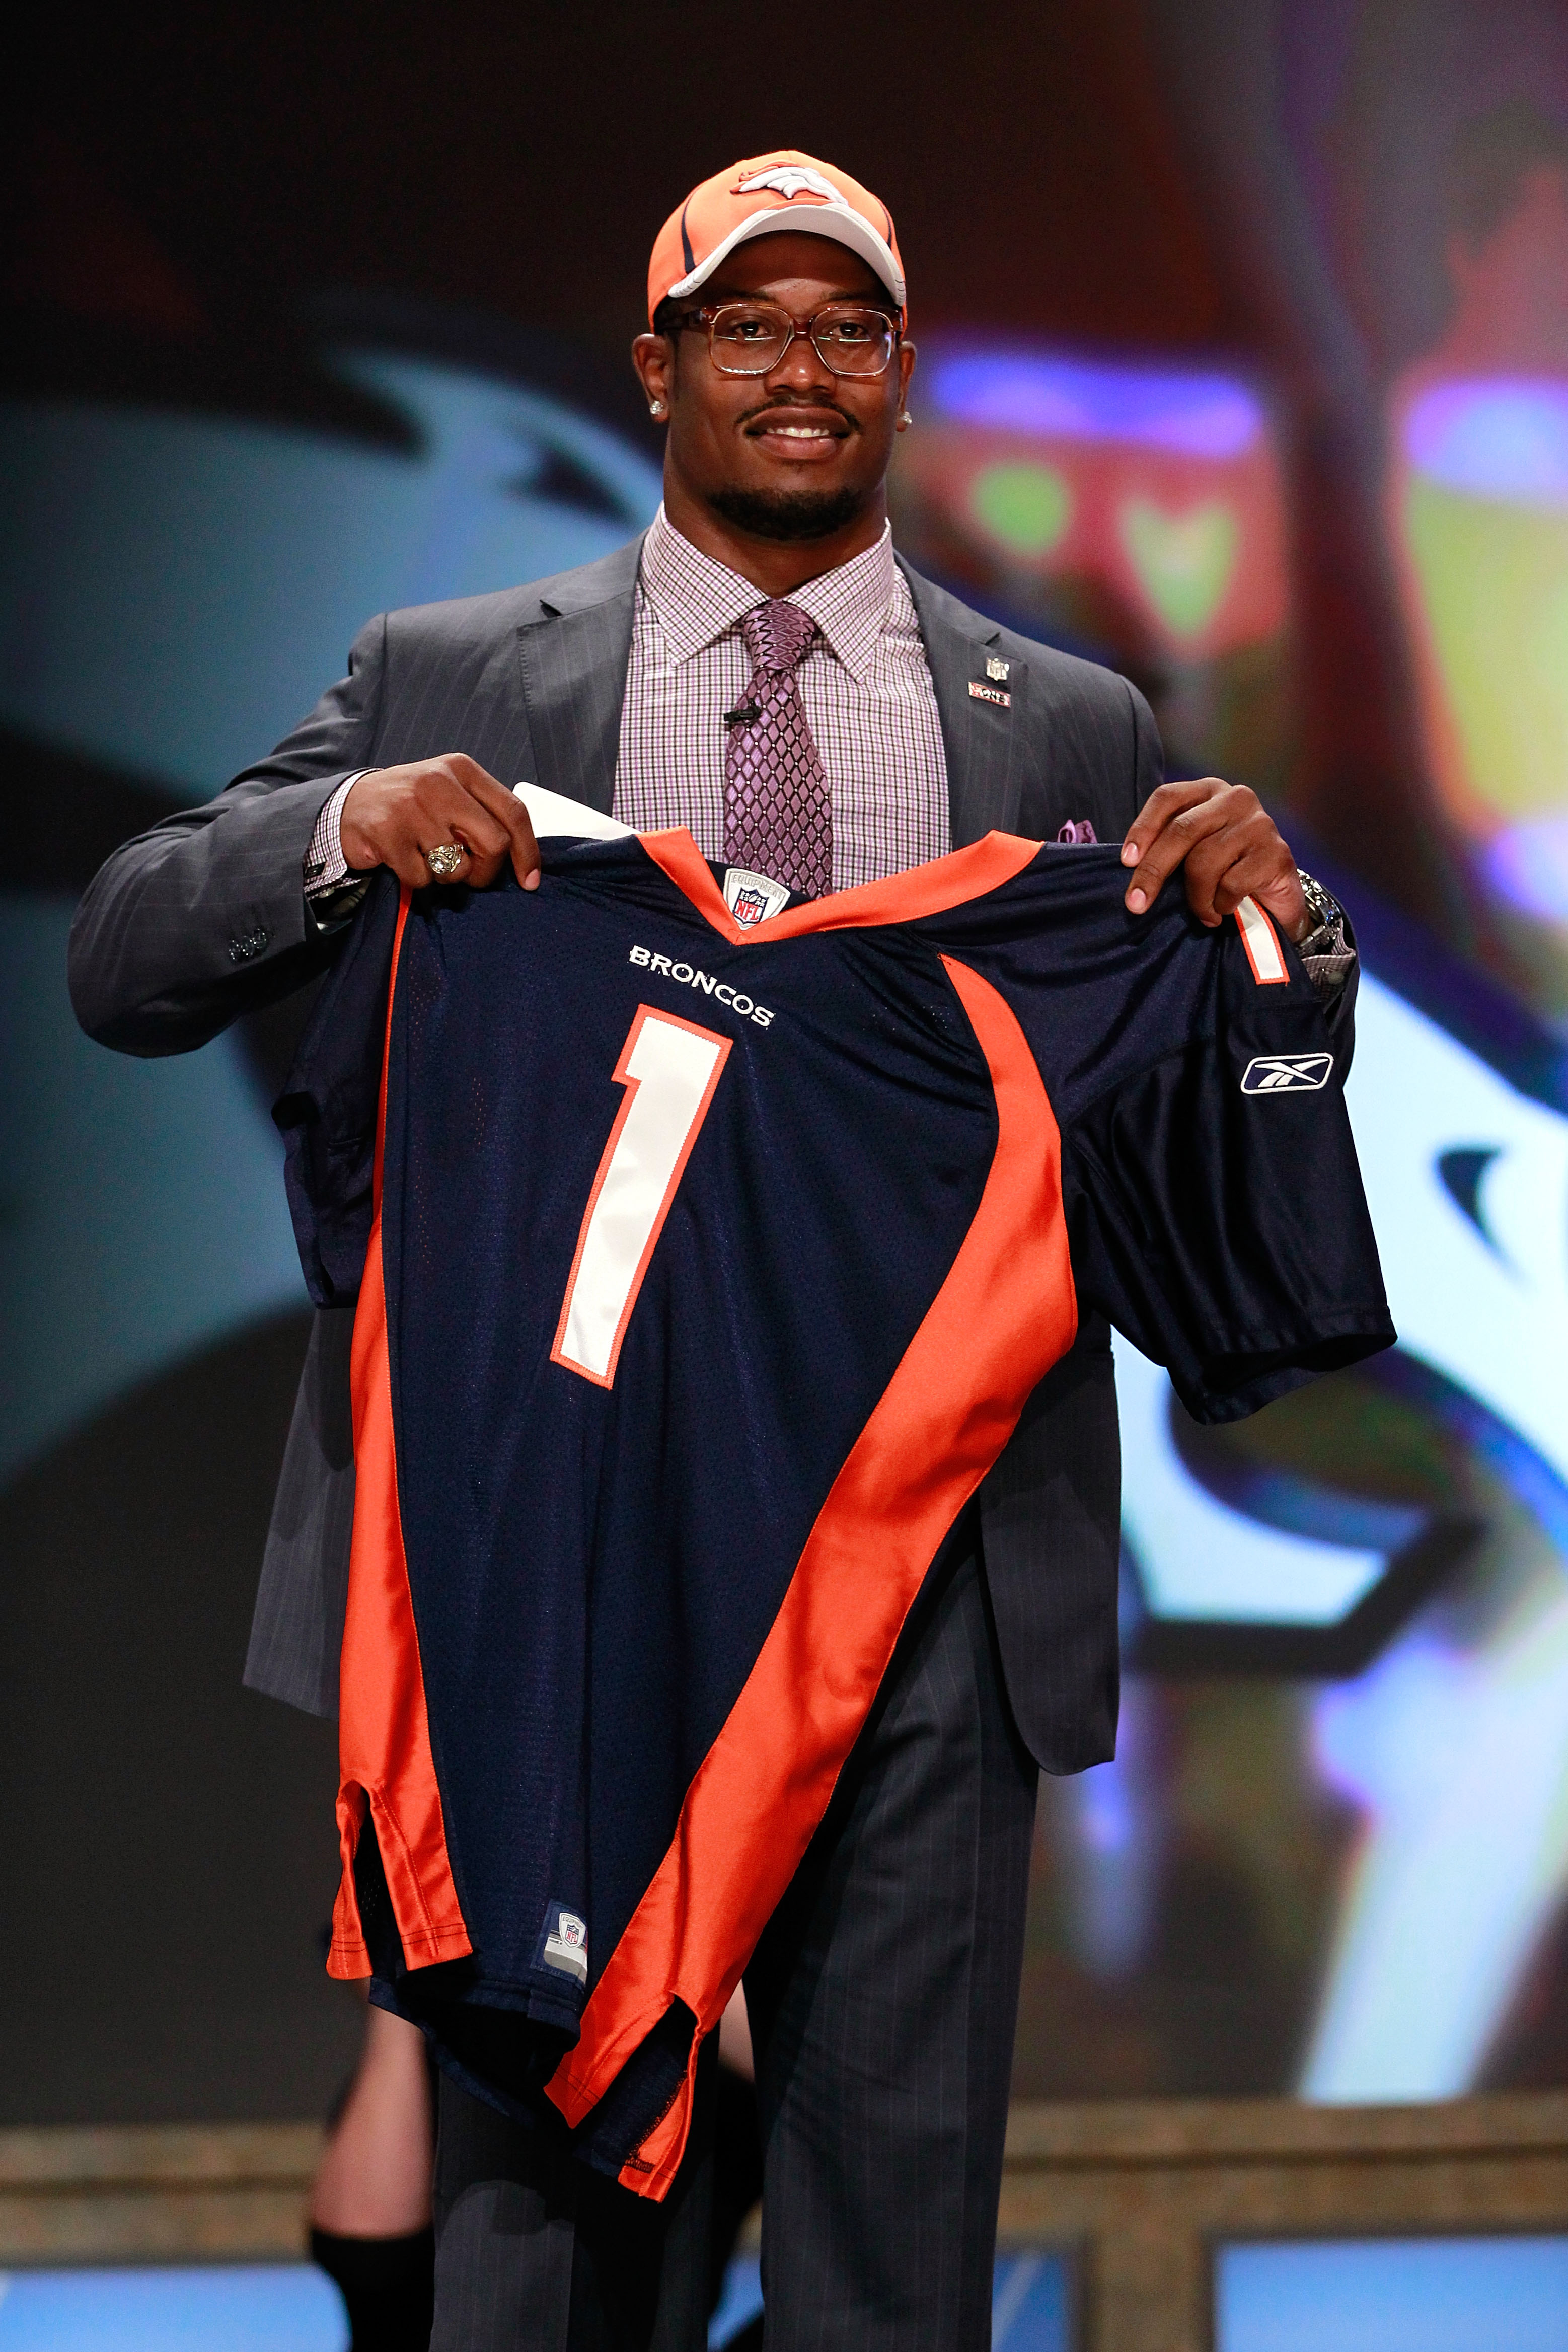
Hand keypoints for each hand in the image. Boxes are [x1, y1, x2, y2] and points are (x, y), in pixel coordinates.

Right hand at [339, 757, 540, 892]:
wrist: (350, 804)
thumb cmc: (410, 806)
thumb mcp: (450, 793)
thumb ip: (482, 814)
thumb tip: (520, 857)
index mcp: (462, 769)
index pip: (514, 811)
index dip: (527, 851)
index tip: (529, 880)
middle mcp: (439, 782)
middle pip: (494, 843)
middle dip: (487, 871)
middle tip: (470, 875)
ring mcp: (412, 806)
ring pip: (457, 867)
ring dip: (446, 876)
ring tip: (426, 857)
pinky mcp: (388, 832)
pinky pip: (423, 878)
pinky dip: (417, 880)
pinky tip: (402, 860)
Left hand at [1120, 778, 1308, 940]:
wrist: (1277, 896)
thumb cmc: (1225, 870)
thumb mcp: (1193, 850)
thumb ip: (1169, 845)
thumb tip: (1129, 866)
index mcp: (1208, 791)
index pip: (1167, 797)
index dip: (1143, 828)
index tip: (1126, 862)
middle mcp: (1235, 799)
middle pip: (1182, 830)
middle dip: (1153, 871)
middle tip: (1136, 904)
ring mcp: (1259, 823)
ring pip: (1204, 861)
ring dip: (1195, 898)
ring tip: (1201, 912)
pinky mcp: (1276, 853)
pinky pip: (1231, 884)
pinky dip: (1220, 905)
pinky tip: (1225, 910)